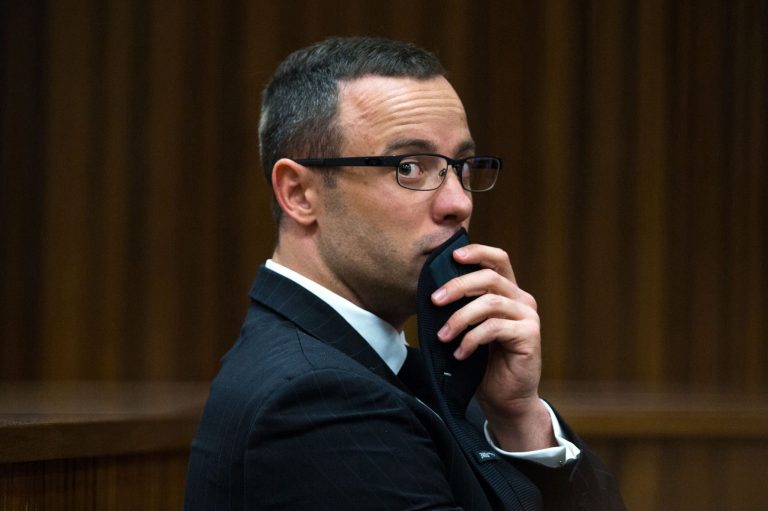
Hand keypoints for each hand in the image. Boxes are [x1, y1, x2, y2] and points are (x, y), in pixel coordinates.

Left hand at [430, 243, 555, 450]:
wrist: (505, 399)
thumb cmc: (483, 363)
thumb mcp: (469, 329)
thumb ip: (463, 307)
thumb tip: (435, 291)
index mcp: (508, 292)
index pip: (497, 259)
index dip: (477, 252)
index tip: (452, 256)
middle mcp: (521, 300)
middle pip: (489, 277)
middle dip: (457, 286)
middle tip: (435, 300)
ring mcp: (528, 316)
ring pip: (489, 303)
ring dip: (460, 318)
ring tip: (443, 336)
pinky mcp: (529, 335)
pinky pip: (494, 328)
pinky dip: (471, 339)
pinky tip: (460, 353)